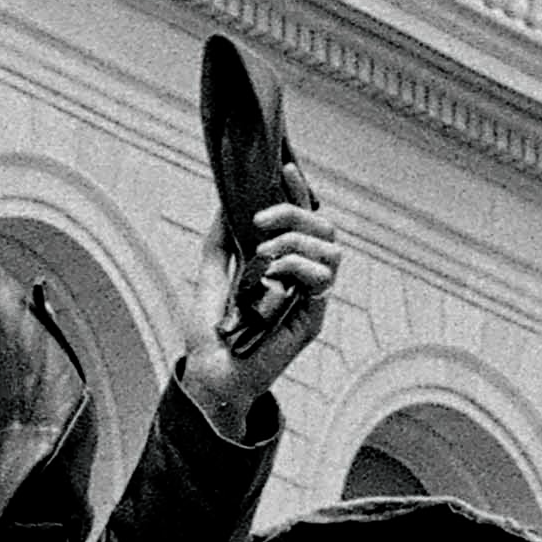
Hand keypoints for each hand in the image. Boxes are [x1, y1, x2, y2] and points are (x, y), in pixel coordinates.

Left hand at [179, 201, 343, 429]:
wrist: (210, 373)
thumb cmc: (212, 333)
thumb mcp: (210, 277)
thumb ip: (220, 242)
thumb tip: (224, 200)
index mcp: (283, 263)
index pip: (303, 219)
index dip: (299, 192)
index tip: (285, 168)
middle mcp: (302, 276)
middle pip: (324, 227)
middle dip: (295, 212)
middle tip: (259, 221)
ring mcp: (311, 297)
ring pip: (331, 248)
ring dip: (296, 239)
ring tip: (262, 252)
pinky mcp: (313, 318)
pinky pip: (323, 278)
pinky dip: (299, 264)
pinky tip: (275, 269)